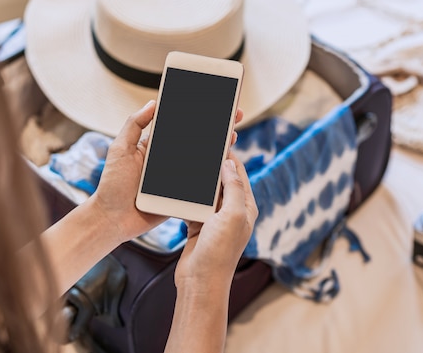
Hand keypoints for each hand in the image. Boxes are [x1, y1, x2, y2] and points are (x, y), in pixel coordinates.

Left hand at [89, 101, 244, 244]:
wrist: (112, 219)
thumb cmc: (112, 185)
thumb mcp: (120, 149)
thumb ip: (134, 125)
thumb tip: (153, 102)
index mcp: (156, 146)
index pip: (181, 125)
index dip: (197, 114)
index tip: (213, 101)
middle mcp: (170, 159)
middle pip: (198, 141)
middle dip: (216, 128)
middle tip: (233, 115)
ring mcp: (178, 177)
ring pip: (203, 161)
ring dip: (220, 149)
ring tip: (232, 136)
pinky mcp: (182, 194)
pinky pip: (201, 184)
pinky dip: (215, 175)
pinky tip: (226, 164)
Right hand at [174, 152, 257, 292]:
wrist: (200, 282)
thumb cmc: (219, 252)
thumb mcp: (231, 215)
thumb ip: (233, 188)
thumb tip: (229, 163)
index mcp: (245, 207)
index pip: (238, 173)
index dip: (229, 156)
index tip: (217, 140)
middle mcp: (232, 211)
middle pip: (222, 180)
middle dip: (211, 164)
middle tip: (198, 147)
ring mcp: (215, 219)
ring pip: (206, 191)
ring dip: (197, 178)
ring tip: (186, 160)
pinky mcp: (199, 225)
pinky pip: (193, 203)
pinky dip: (187, 193)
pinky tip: (177, 184)